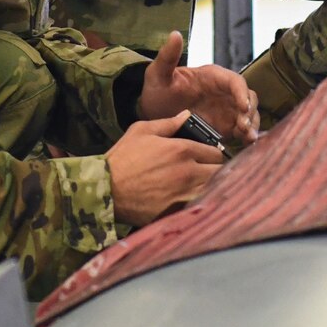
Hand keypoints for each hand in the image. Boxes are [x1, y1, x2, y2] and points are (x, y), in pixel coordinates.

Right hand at [107, 111, 225, 226]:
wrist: (106, 190)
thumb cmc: (122, 158)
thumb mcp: (141, 131)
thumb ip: (168, 123)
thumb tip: (187, 115)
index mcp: (182, 149)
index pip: (216, 152)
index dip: (213, 155)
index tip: (207, 158)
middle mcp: (189, 171)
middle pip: (220, 172)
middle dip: (216, 171)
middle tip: (207, 173)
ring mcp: (186, 193)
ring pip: (215, 190)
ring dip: (212, 188)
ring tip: (203, 187)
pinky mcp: (180, 211)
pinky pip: (202, 206)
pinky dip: (202, 203)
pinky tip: (194, 201)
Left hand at [135, 31, 259, 144]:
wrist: (152, 115)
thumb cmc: (157, 91)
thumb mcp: (158, 74)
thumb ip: (167, 57)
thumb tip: (175, 34)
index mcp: (212, 77)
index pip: (234, 81)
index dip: (241, 93)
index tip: (242, 107)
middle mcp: (223, 93)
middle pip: (248, 98)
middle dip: (250, 111)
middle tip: (243, 126)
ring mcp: (226, 111)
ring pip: (249, 115)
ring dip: (251, 125)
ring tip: (246, 138)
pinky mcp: (225, 127)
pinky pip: (241, 131)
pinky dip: (246, 137)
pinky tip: (245, 145)